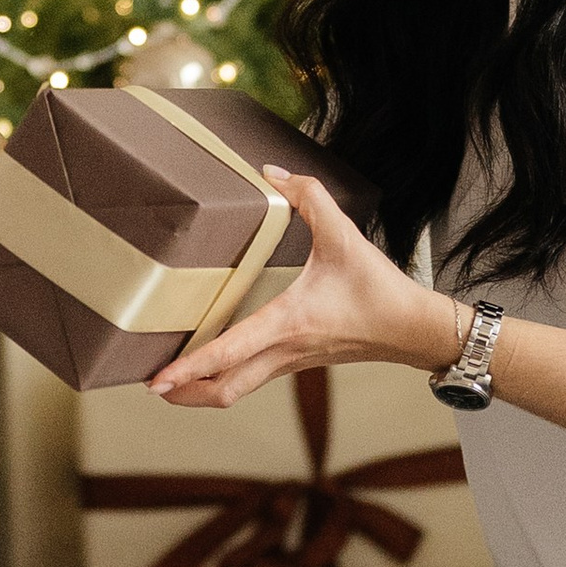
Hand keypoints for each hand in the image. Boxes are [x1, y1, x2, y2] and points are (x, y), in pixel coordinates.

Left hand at [147, 172, 453, 411]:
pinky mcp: (297, 363)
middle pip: (225, 391)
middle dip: (185, 393)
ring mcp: (290, 362)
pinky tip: (215, 364)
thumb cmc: (379, 288)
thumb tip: (273, 173)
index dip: (190, 368)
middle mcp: (284, 350)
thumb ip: (309, 196)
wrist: (414, 330)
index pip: (230, 352)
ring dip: (202, 392)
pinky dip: (225, 378)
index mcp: (288, 322)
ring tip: (171, 383)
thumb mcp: (344, 234)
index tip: (158, 379)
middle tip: (151, 386)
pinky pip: (251, 380)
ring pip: (237, 391)